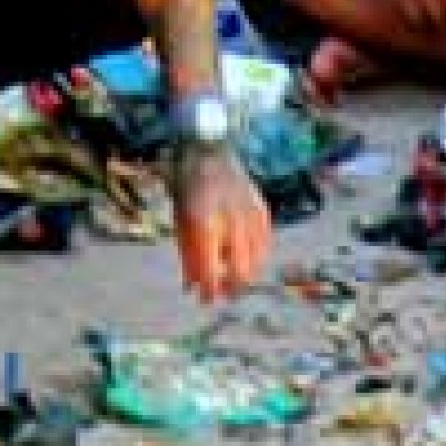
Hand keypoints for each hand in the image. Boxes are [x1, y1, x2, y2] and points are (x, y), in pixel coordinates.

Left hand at [174, 146, 272, 300]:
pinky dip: (257, 256)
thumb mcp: (180, 219)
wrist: (207, 147)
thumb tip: (193, 285)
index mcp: (203, 222)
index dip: (208, 288)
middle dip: (230, 287)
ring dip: (245, 274)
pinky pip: (265, 242)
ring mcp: (249, 214)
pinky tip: (250, 260)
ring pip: (255, 259)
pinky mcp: (261, 209)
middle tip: (221, 295)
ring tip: (234, 281)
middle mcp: (230, 220)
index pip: (210, 267)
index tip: (204, 299)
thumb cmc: (186, 185)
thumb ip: (188, 253)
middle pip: (238, 269)